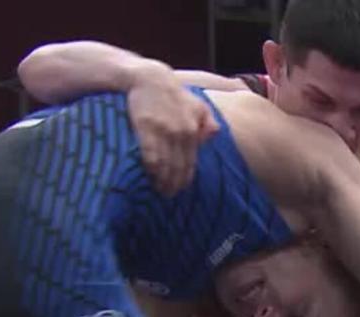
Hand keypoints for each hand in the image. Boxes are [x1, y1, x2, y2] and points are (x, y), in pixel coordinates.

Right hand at [127, 64, 218, 196]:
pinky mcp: (146, 128)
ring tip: (159, 190)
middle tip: (169, 195)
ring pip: (165, 164)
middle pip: (179, 166)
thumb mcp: (197, 104)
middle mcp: (181, 132)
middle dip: (174, 184)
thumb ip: (207, 120)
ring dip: (163, 180)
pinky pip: (150, 155)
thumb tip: (213, 135)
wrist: (148, 78)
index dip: (185, 178)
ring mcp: (163, 131)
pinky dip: (151, 169)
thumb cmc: (173, 93)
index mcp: (193, 130)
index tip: (181, 189)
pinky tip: (149, 177)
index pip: (191, 162)